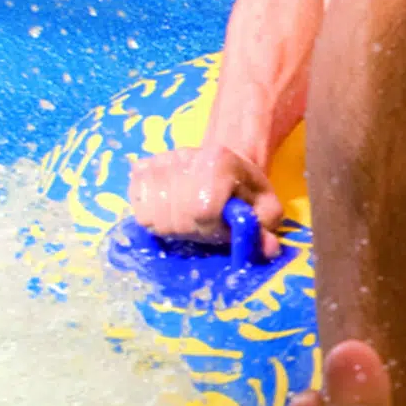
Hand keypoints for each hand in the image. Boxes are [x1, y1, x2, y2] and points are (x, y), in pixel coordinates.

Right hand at [128, 145, 285, 258]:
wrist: (222, 163)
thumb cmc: (246, 190)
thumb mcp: (266, 209)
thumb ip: (265, 229)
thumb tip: (268, 250)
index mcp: (220, 162)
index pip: (203, 210)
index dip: (209, 227)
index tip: (219, 224)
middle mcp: (187, 156)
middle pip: (175, 215)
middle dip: (189, 229)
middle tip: (203, 223)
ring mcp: (160, 160)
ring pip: (150, 213)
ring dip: (168, 223)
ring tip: (187, 216)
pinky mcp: (141, 167)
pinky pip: (136, 203)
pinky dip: (150, 213)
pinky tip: (170, 208)